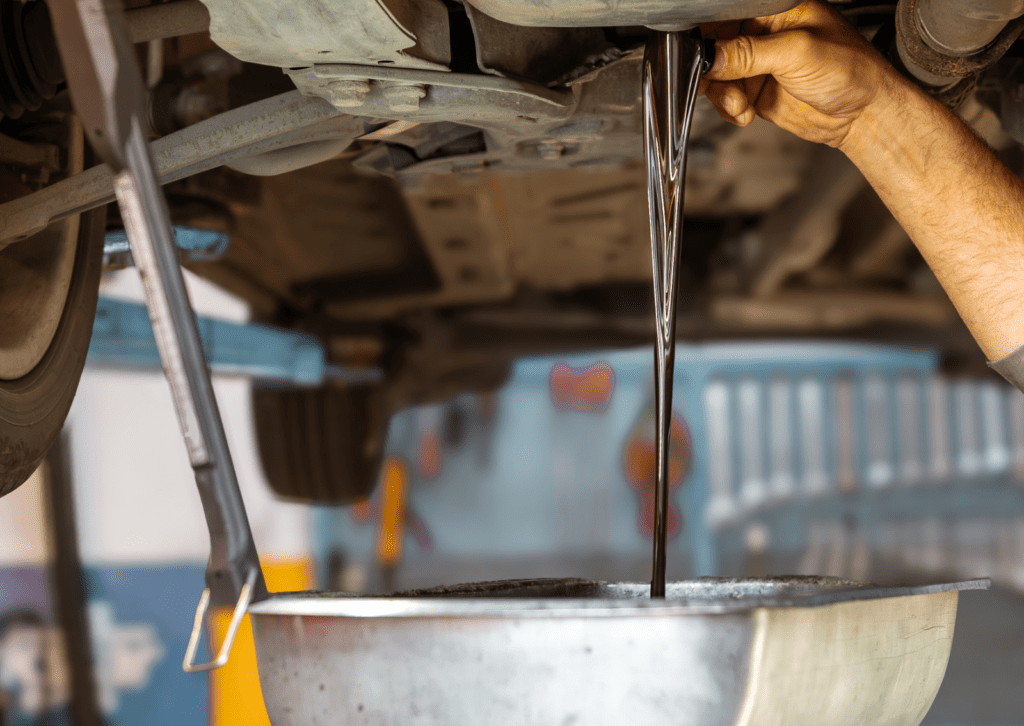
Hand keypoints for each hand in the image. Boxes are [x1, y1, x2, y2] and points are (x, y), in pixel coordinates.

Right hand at [699, 1, 904, 149]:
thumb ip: (749, 53)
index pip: (727, 12)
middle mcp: (764, 33)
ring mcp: (758, 63)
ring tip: (741, 105)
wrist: (863, 114)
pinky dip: (729, 109)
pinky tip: (745, 112)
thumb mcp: (796, 53)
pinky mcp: (756, 90)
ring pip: (716, 75)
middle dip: (712, 69)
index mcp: (774, 9)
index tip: (698, 51)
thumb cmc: (850, 70)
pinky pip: (726, 97)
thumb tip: (709, 56)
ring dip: (722, 95)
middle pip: (715, 46)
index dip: (708, 31)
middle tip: (714, 84)